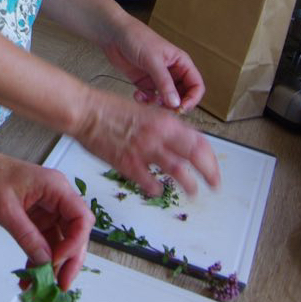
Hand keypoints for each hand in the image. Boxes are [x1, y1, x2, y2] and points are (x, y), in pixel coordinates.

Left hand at [0, 150, 92, 290]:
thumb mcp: (5, 209)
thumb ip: (27, 235)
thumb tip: (45, 260)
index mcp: (55, 187)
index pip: (81, 218)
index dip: (74, 243)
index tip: (57, 260)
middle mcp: (56, 199)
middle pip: (75, 233)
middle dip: (69, 260)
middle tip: (61, 284)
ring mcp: (46, 211)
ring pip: (59, 243)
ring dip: (52, 265)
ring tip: (42, 286)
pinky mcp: (35, 220)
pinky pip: (43, 244)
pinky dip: (38, 261)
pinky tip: (30, 277)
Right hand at [79, 85, 220, 198]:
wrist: (86, 112)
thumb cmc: (112, 109)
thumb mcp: (147, 112)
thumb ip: (165, 128)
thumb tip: (181, 142)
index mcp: (166, 121)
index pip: (200, 141)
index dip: (211, 158)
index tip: (214, 168)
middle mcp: (160, 135)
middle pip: (196, 157)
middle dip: (210, 174)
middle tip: (214, 186)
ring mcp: (145, 151)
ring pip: (178, 172)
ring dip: (189, 185)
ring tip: (193, 192)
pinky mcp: (128, 164)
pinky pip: (150, 183)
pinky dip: (157, 189)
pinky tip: (157, 190)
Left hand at [102, 16, 204, 112]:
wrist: (114, 34)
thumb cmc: (137, 38)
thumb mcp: (153, 60)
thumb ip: (164, 83)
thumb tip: (176, 104)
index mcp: (181, 63)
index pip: (196, 85)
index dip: (193, 99)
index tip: (181, 108)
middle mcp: (173, 73)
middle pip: (183, 96)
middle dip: (175, 105)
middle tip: (164, 109)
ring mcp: (159, 79)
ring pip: (167, 100)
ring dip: (159, 105)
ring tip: (149, 100)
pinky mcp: (145, 84)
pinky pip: (151, 99)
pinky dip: (146, 101)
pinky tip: (138, 95)